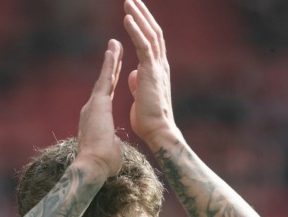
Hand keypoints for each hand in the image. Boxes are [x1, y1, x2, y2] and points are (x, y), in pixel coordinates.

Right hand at [76, 39, 123, 178]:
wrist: (93, 166)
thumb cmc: (103, 164)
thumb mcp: (112, 150)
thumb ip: (113, 142)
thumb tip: (115, 145)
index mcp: (97, 119)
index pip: (106, 95)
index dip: (112, 81)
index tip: (116, 70)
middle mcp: (92, 109)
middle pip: (104, 82)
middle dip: (111, 65)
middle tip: (114, 48)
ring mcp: (93, 105)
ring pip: (104, 78)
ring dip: (110, 60)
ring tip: (115, 43)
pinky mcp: (98, 104)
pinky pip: (105, 80)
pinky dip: (109, 65)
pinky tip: (112, 51)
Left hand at [124, 0, 177, 147]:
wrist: (157, 131)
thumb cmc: (148, 119)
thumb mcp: (140, 96)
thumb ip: (138, 82)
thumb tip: (133, 74)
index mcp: (157, 71)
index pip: (152, 42)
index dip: (144, 26)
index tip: (134, 13)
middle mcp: (160, 65)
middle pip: (153, 32)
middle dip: (143, 14)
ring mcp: (157, 67)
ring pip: (150, 34)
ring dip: (139, 16)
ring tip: (128, 1)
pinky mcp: (151, 71)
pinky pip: (144, 45)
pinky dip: (136, 31)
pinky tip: (127, 18)